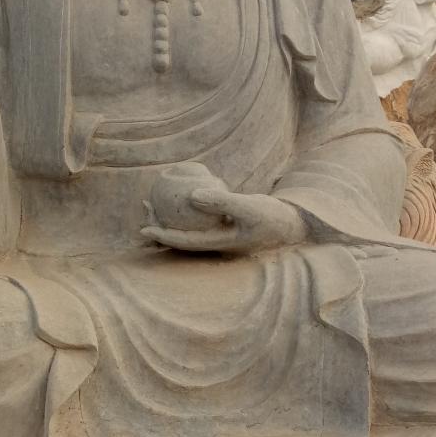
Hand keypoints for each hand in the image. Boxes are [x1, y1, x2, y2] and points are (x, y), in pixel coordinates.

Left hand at [142, 186, 307, 254]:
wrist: (293, 224)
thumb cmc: (273, 218)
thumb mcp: (250, 207)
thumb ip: (222, 202)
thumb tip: (191, 196)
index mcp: (218, 245)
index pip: (184, 243)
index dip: (162, 236)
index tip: (144, 227)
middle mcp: (216, 242)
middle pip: (180, 236)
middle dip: (159, 224)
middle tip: (143, 206)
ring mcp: (220, 234)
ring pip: (188, 226)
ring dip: (169, 215)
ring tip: (152, 199)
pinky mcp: (225, 225)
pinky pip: (200, 217)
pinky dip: (187, 207)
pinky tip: (181, 191)